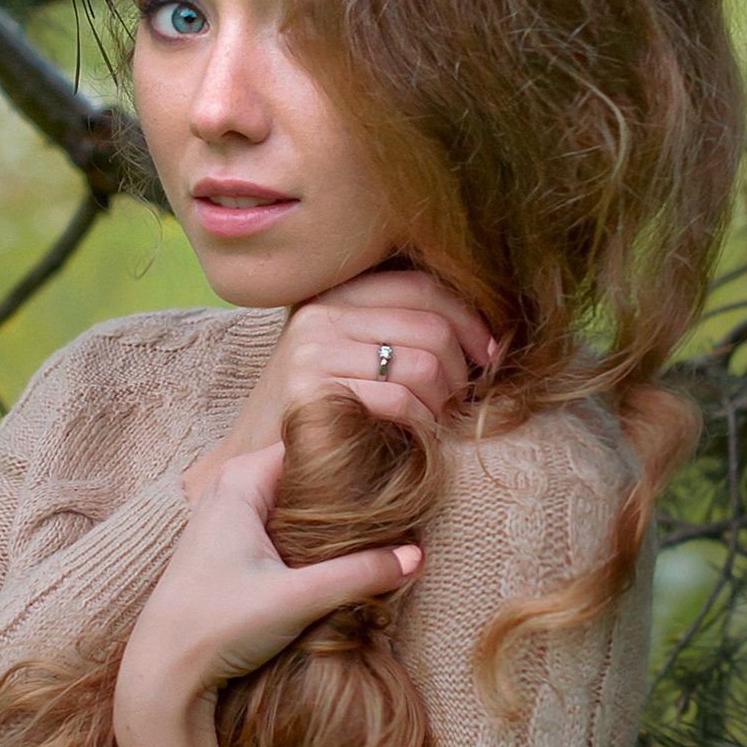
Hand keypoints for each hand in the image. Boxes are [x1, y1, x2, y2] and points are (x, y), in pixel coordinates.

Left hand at [123, 440, 422, 734]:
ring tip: (379, 526)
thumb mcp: (297, 599)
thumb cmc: (216, 627)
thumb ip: (360, 574)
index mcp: (240, 479)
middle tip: (398, 501)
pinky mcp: (229, 549)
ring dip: (331, 515)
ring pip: (294, 501)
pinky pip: (281, 524)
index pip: (312, 442)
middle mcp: (230, 488)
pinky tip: (339, 553)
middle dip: (349, 485)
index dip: (356, 450)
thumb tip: (417, 556)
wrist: (162, 673)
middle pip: (306, 471)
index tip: (398, 463)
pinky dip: (310, 533)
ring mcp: (227, 518)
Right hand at [181, 266, 499, 504]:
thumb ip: (401, 331)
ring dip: (444, 399)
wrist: (257, 460)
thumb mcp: (357, 355)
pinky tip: (420, 433)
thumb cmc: (323, 412)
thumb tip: (488, 334)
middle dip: (461, 369)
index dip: (469, 319)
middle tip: (462, 400)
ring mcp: (311, 351)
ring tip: (438, 417)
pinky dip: (422, 421)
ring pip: (422, 363)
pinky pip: (398, 399)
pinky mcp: (311, 392)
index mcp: (335, 295)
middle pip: (430, 326)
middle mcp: (320, 314)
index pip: (422, 286)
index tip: (489, 355)